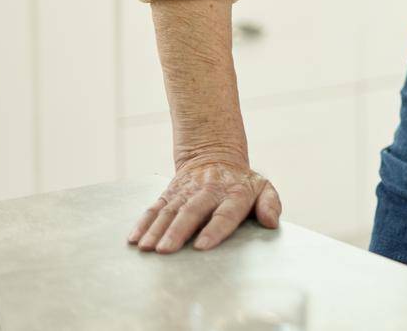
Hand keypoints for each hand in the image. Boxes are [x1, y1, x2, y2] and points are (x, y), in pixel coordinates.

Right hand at [126, 155, 281, 253]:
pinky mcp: (169, 193)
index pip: (226, 213)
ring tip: (147, 248)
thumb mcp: (263, 188)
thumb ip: (271, 204)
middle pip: (192, 212)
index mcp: (235, 193)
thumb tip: (271, 222)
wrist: (215, 156)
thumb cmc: (242, 183)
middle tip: (166, 250)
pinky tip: (135, 238)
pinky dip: (143, 223)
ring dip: (157, 230)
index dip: (215, 229)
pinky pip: (154, 208)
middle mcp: (208, 191)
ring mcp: (186, 191)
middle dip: (178, 231)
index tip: (202, 246)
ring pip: (170, 211)